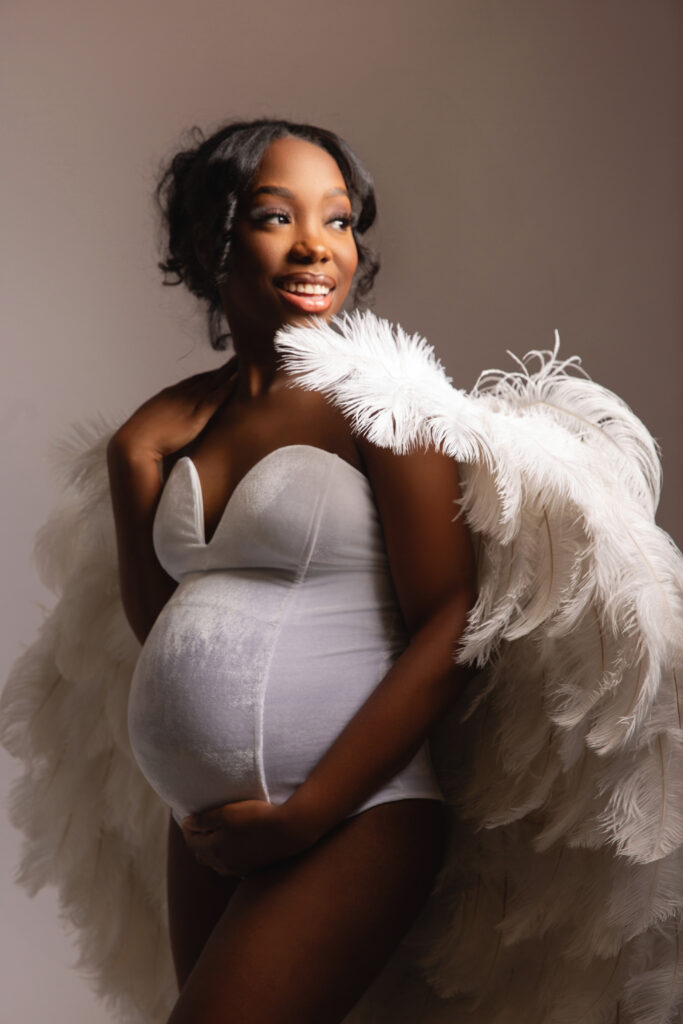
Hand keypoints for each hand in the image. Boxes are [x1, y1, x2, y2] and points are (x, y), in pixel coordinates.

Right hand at [111, 356, 238, 460]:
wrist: (133, 443)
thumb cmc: (138, 441)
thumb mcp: (151, 427)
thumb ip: (161, 424)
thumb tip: (163, 429)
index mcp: (169, 396)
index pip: (194, 382)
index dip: (209, 375)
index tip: (222, 369)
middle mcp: (180, 395)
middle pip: (207, 377)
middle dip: (223, 369)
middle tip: (238, 358)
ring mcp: (189, 404)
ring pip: (214, 383)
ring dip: (230, 372)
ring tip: (244, 362)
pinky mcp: (196, 416)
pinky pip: (216, 398)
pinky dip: (228, 387)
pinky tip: (240, 379)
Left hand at [181, 798, 317, 877]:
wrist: (289, 830)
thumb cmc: (256, 817)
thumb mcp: (227, 812)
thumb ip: (204, 820)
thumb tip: (186, 823)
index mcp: (213, 849)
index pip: (192, 842)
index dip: (188, 829)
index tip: (189, 819)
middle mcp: (223, 863)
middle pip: (202, 855)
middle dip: (198, 842)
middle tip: (200, 827)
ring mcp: (238, 869)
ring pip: (217, 863)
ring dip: (212, 851)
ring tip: (215, 837)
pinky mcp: (252, 869)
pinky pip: (231, 866)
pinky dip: (227, 857)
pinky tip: (234, 847)